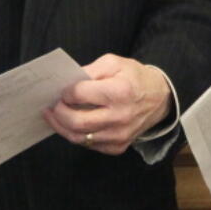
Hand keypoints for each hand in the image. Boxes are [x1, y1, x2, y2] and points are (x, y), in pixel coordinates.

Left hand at [43, 54, 171, 155]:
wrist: (159, 98)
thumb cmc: (134, 78)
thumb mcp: (114, 63)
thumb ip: (90, 70)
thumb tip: (68, 83)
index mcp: (119, 92)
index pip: (80, 95)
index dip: (66, 92)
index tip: (61, 90)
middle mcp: (120, 116)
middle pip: (77, 122)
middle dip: (58, 113)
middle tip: (52, 105)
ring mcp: (119, 135)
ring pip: (79, 138)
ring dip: (62, 127)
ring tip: (54, 116)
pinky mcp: (118, 146)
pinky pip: (89, 145)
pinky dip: (77, 135)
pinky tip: (71, 125)